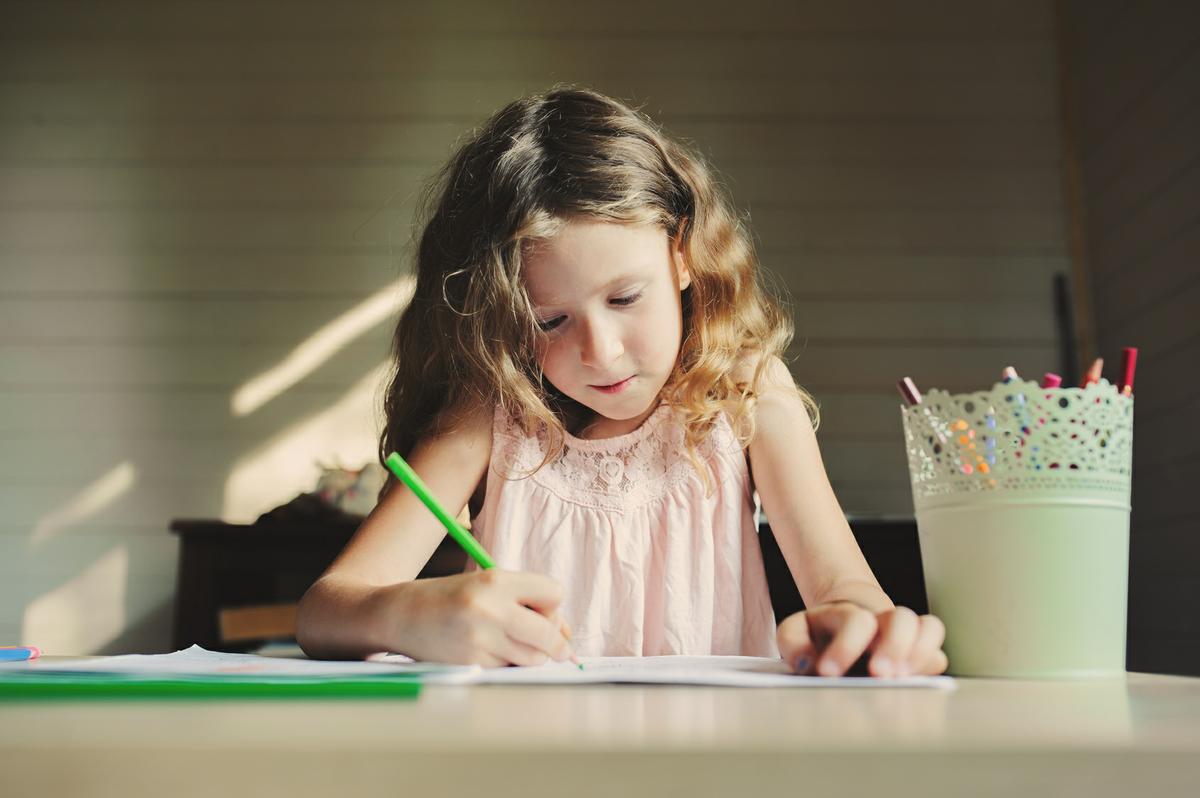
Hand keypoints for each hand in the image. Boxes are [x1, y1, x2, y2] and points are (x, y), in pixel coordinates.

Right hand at [387, 569, 574, 667]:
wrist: (400, 614)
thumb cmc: (449, 598)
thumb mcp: (486, 585)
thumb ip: (526, 602)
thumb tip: (566, 636)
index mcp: (496, 581)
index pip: (554, 593)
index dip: (552, 604)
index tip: (542, 610)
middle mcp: (490, 609)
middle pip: (550, 633)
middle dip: (557, 642)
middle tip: (556, 647)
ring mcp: (480, 640)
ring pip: (534, 657)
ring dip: (532, 655)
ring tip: (512, 643)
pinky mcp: (471, 664)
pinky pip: (509, 669)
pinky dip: (508, 664)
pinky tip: (489, 652)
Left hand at [776, 603, 947, 677]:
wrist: (841, 626)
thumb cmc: (817, 635)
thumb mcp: (794, 633)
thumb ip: (793, 642)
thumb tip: (809, 662)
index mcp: (848, 614)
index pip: (856, 621)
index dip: (845, 646)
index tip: (828, 673)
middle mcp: (881, 620)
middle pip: (902, 619)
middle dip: (894, 647)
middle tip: (880, 675)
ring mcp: (904, 634)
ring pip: (930, 627)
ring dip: (921, 654)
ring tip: (903, 679)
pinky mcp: (920, 654)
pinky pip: (938, 655)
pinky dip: (929, 667)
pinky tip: (914, 684)